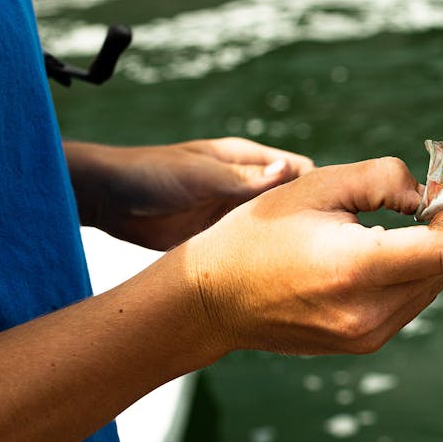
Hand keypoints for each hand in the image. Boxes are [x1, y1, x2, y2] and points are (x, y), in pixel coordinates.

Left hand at [66, 138, 313, 249]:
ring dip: (288, 247)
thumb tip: (289, 170)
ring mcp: (236, 216)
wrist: (107, 200)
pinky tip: (275, 280)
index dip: (320, 191)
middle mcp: (249, 188)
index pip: (300, 173)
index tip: (335, 216)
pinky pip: (251, 250)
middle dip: (310, 224)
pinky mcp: (221, 240)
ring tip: (306, 269)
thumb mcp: (200, 174)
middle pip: (294, 205)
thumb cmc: (150, 172)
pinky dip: (264, 263)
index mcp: (249, 161)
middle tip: (326, 250)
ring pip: (276, 232)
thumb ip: (243, 178)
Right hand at [180, 157, 442, 355]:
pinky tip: (382, 254)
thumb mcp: (319, 184)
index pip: (442, 250)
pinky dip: (408, 276)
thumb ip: (385, 179)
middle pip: (441, 271)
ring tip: (402, 225)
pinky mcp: (362, 345)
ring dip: (428, 255)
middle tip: (432, 201)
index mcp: (355, 268)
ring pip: (429, 289)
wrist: (214, 298)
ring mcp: (366, 336)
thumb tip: (427, 196)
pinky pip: (407, 305)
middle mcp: (367, 312)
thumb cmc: (259, 235)